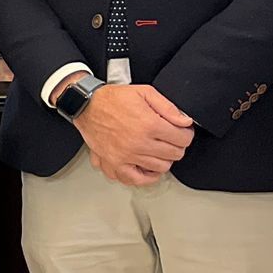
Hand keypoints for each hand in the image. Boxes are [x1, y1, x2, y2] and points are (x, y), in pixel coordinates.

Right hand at [67, 78, 193, 186]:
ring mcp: (126, 156)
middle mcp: (139, 143)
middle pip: (174, 154)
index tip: (182, 131)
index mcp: (149, 124)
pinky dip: (146, 177)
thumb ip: (168, 107)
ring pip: (160, 167)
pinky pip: (136, 179)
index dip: (186, 134)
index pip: (182, 138)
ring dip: (164, 159)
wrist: (86, 105)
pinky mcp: (114, 163)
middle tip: (171, 139)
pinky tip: (149, 168)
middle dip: (177, 145)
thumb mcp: (144, 92)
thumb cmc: (112, 99)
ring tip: (159, 150)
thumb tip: (185, 121)